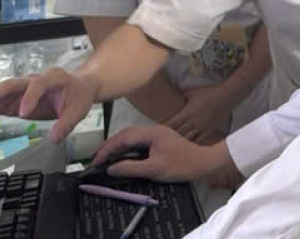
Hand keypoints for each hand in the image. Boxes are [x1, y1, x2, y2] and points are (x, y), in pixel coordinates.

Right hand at [0, 69, 96, 141]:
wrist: (79, 87)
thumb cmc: (78, 96)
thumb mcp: (79, 109)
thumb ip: (67, 122)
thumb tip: (54, 138)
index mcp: (52, 78)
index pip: (38, 85)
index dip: (30, 97)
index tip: (23, 113)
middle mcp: (33, 81)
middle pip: (12, 85)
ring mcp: (22, 91)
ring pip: (0, 94)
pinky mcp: (15, 101)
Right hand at [94, 125, 234, 183]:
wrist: (204, 163)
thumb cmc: (181, 165)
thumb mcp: (153, 169)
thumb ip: (130, 168)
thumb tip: (110, 168)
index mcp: (151, 133)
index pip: (122, 138)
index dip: (107, 149)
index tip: (95, 161)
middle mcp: (153, 130)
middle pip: (125, 134)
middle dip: (109, 145)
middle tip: (96, 158)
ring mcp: (157, 134)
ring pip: (131, 137)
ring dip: (117, 146)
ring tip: (105, 157)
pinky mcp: (160, 141)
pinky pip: (138, 142)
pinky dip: (127, 148)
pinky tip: (123, 157)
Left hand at [165, 82, 238, 142]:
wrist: (227, 96)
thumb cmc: (210, 92)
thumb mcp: (193, 92)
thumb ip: (182, 94)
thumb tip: (173, 93)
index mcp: (187, 112)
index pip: (171, 124)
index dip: (162, 130)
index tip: (156, 134)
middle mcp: (192, 121)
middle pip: (177, 133)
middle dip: (168, 139)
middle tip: (161, 144)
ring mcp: (201, 127)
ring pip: (187, 139)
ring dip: (180, 143)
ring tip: (172, 149)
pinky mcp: (209, 130)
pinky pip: (198, 140)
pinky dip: (192, 144)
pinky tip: (187, 149)